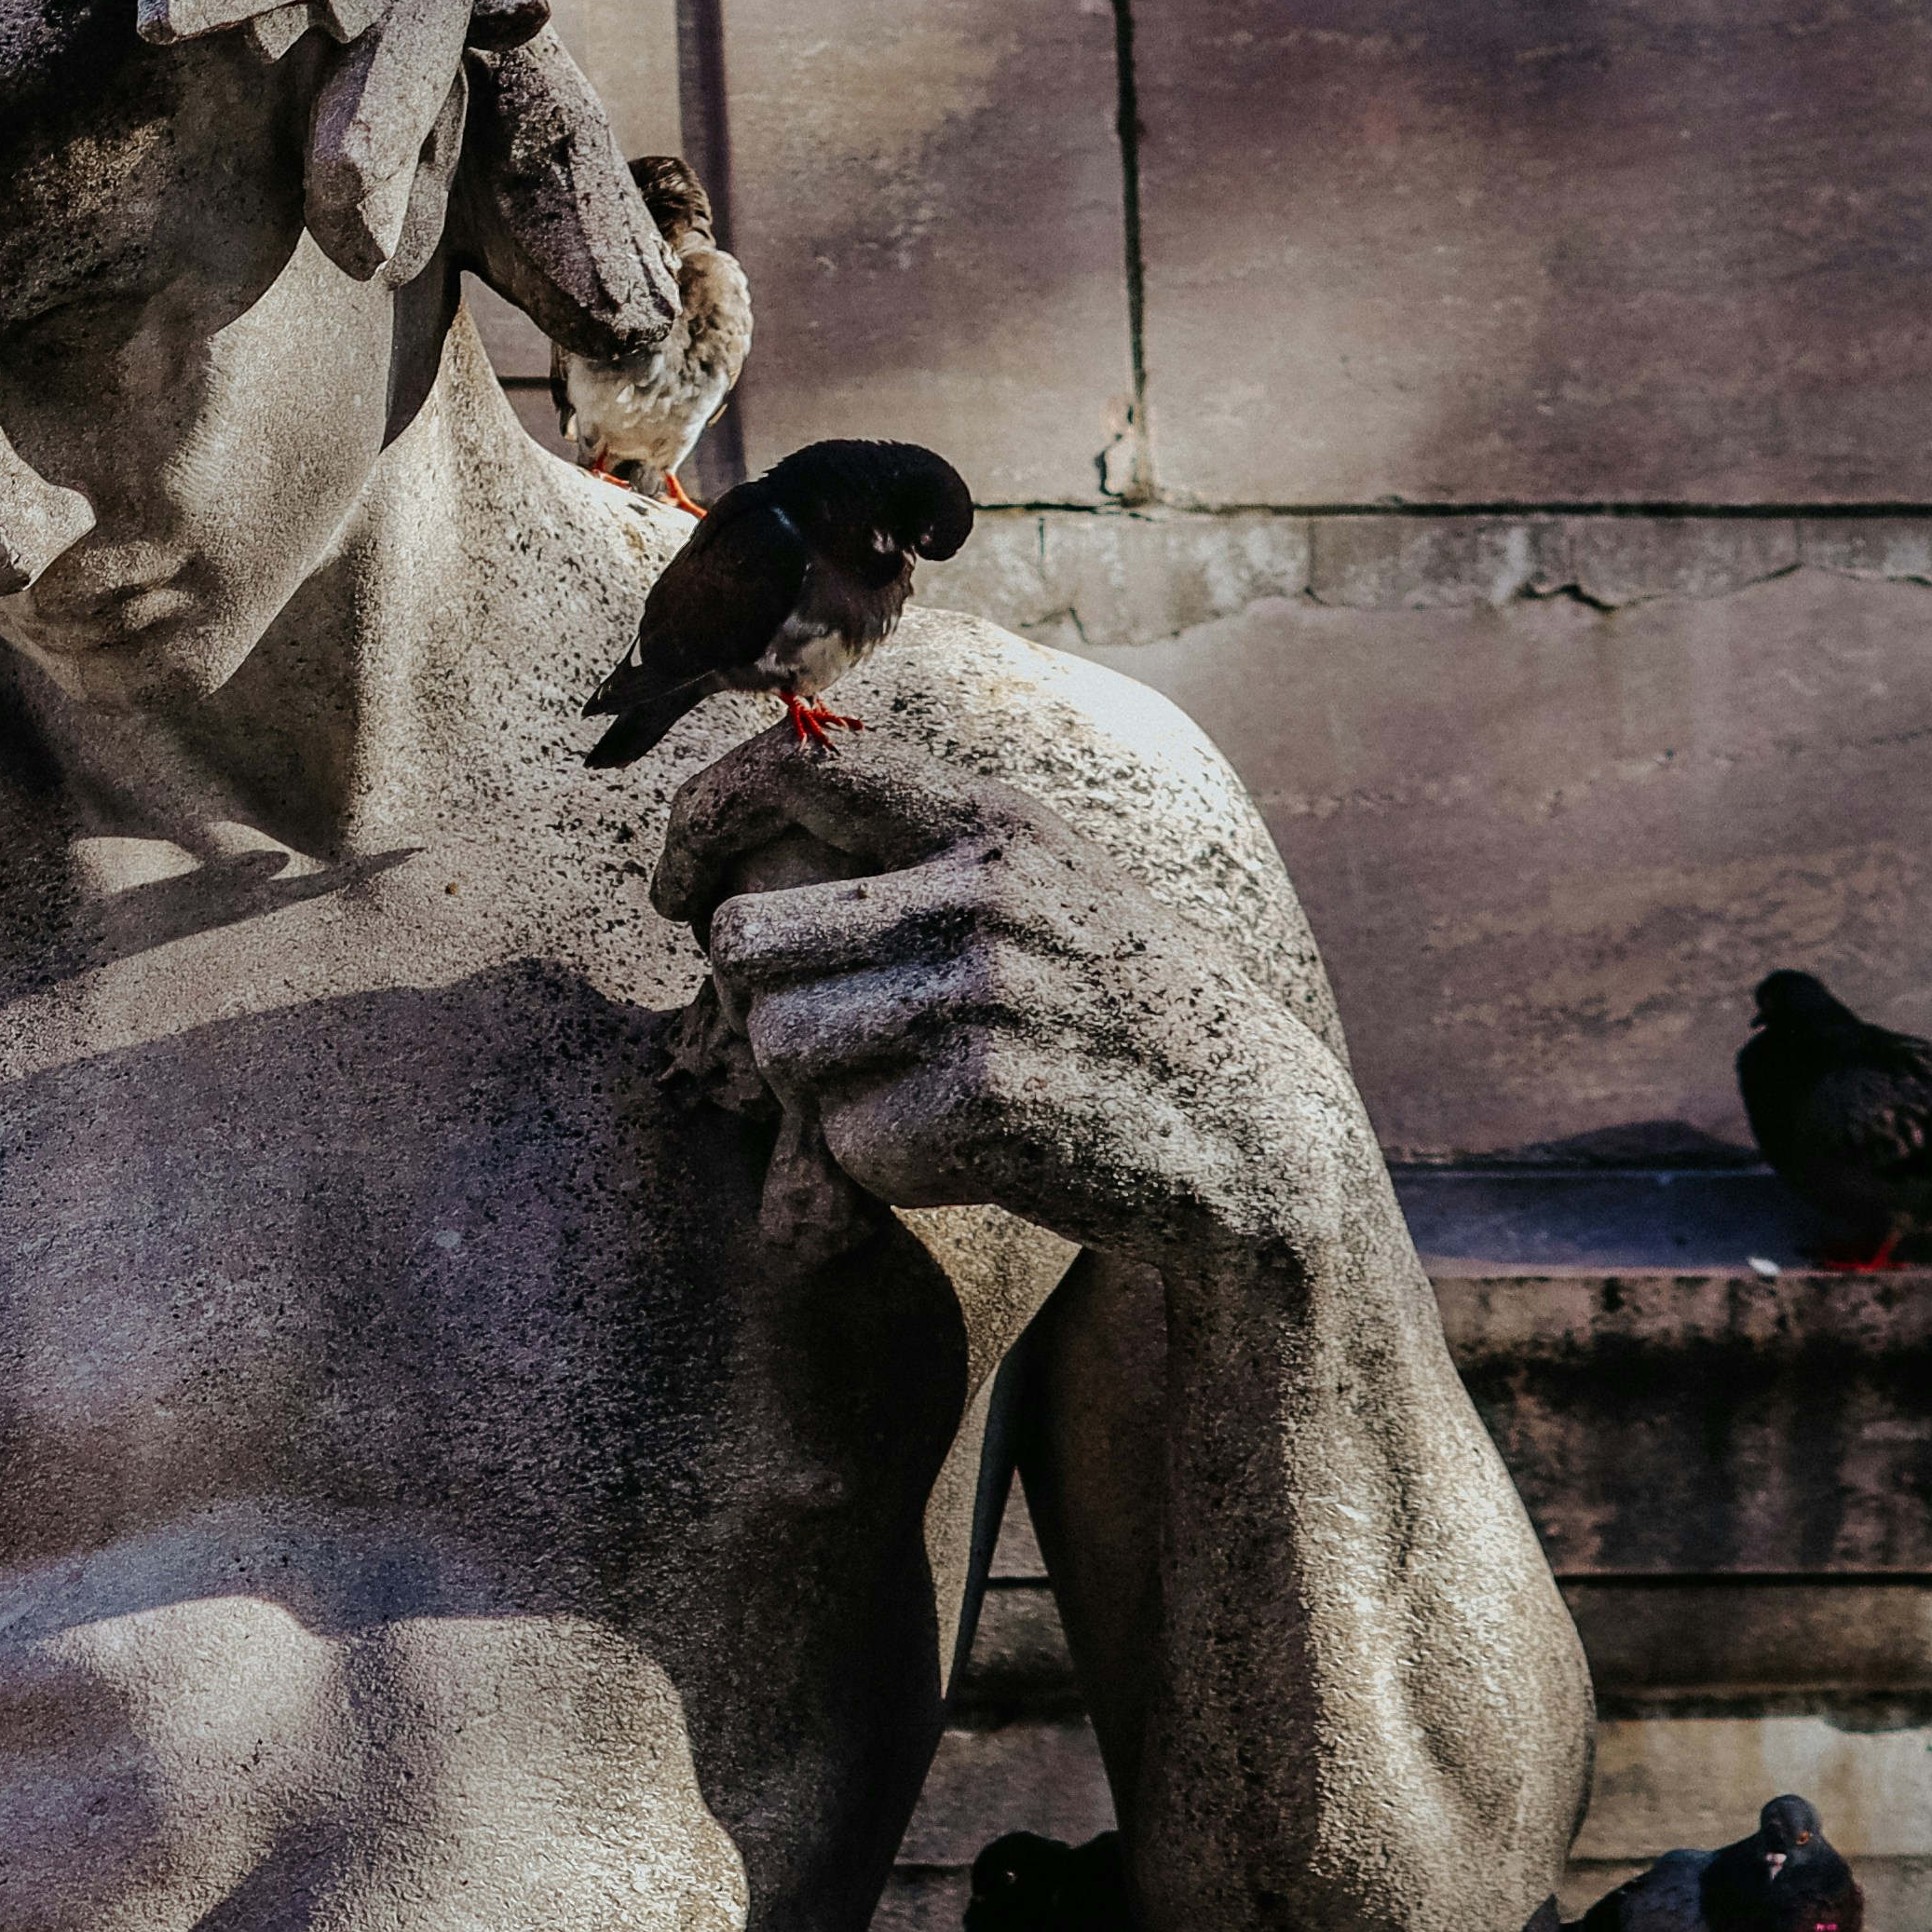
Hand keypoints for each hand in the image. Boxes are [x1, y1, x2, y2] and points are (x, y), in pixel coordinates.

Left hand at [650, 719, 1379, 1278]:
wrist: (1256, 1138)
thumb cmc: (1117, 1009)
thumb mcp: (1043, 880)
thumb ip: (919, 844)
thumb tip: (747, 830)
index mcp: (988, 821)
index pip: (793, 768)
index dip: (699, 824)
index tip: (676, 889)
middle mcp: (980, 893)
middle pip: (743, 941)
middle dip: (757, 1001)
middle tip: (827, 1038)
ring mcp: (984, 998)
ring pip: (776, 1046)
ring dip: (817, 1090)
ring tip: (914, 1091)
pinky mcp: (988, 1106)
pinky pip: (841, 1140)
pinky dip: (881, 1163)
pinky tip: (965, 1150)